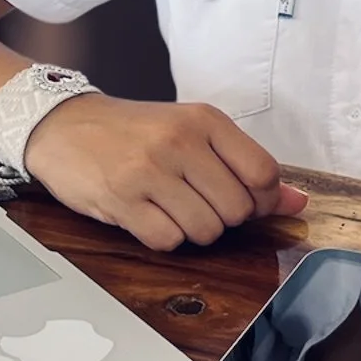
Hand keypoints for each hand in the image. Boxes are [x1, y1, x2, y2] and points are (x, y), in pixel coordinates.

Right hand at [24, 93, 309, 252]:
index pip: (263, 173)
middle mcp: (179, 141)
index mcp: (204, 120)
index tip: (241, 197)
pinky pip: (168, 241)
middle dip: (222, 216)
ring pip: (206, 230)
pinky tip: (147, 214)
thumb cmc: (134, 131)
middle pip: (237, 210)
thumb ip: (245, 166)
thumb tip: (297, 203)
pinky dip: (163, 237)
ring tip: (169, 205)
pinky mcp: (122, 200)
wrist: (63, 124)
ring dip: (193, 229)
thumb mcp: (193, 133)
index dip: (260, 199)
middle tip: (195, 199)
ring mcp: (149, 171)